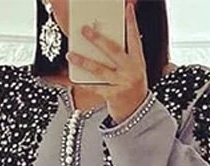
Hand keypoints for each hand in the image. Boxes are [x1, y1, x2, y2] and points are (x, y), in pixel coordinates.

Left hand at [66, 0, 148, 125]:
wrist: (137, 111)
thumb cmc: (132, 86)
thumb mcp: (134, 68)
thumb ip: (124, 54)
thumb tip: (103, 40)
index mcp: (138, 61)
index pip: (135, 38)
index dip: (131, 23)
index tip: (127, 10)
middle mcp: (131, 71)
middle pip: (113, 51)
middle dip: (98, 39)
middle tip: (85, 30)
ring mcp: (122, 83)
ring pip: (100, 69)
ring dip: (83, 61)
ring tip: (71, 54)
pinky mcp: (113, 96)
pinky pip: (95, 88)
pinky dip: (84, 84)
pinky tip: (74, 79)